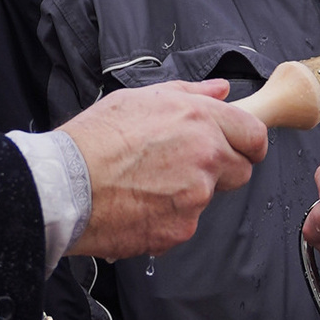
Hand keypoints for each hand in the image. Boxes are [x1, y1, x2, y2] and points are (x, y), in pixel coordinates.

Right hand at [61, 81, 268, 263]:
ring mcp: (196, 196)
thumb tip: (220, 90)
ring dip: (188, 195)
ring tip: (146, 185)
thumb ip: (190, 93)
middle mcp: (206, 156)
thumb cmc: (94, 140)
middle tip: (182, 168)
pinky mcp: (181, 228)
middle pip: (240, 171)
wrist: (66, 185)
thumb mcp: (140, 99)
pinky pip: (184, 224)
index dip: (249, 144)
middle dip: (220, 171)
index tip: (240, 150)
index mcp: (200, 119)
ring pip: (208, 198)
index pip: (253, 135)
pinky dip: (167, 219)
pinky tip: (138, 205)